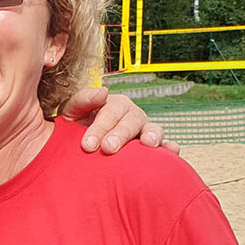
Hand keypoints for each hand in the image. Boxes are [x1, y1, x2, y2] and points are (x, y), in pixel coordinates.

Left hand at [62, 85, 176, 154]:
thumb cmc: (76, 130)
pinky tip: (172, 150)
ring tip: (148, 144)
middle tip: (108, 148)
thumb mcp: (72, 113)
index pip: (110, 112)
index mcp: (115, 105)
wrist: (82, 153)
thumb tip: (103, 91)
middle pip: (132, 120)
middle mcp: (132, 116)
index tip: (87, 145)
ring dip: (152, 135)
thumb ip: (82, 100)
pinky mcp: (154, 148)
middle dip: (120, 134)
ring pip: (152, 129)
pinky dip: (170, 147)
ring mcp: (145, 131)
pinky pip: (165, 146)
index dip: (100, 127)